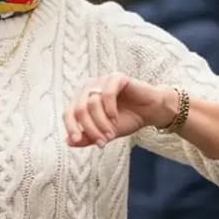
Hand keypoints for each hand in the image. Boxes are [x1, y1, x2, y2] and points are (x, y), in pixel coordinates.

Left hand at [64, 75, 178, 147]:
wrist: (150, 112)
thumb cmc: (127, 120)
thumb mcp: (104, 134)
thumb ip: (87, 138)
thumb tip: (68, 142)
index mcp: (83, 100)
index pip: (68, 112)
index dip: (71, 127)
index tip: (77, 140)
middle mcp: (90, 88)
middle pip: (79, 109)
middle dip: (90, 129)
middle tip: (102, 141)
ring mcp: (102, 81)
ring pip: (91, 103)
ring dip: (101, 122)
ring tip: (111, 133)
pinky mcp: (116, 77)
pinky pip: (106, 93)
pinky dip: (109, 109)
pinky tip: (115, 118)